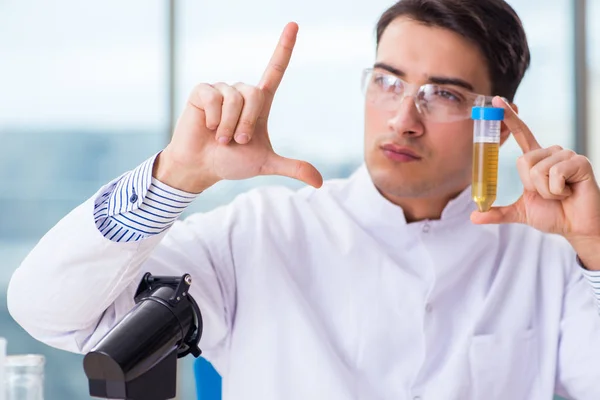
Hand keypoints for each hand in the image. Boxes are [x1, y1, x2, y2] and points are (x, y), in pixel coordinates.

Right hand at [154, 22, 322, 192]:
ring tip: (220, 138)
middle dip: (247, 122)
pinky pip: (212, 97)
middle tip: (236, 140)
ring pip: (233, 97)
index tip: (294, 24)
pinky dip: (212, 118)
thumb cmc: (232, 162)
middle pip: (254, 93)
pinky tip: (206, 126)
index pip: (275, 69)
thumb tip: (320, 183)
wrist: (203, 167)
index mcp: (259, 103)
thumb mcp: (266, 164)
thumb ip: (292, 168)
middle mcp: (242, 92)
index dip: (284, 48)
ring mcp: (221, 90)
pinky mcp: (201, 91)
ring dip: (228, 124)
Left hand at [470, 97, 599, 242]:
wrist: (576, 226)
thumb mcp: (520, 212)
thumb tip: (473, 217)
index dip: (509, 117)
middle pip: (523, 161)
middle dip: (530, 185)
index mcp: (536, 159)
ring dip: (544, 191)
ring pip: (537, 170)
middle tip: (547, 194)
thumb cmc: (553, 215)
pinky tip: (569, 193)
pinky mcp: (580, 162)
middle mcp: (550, 152)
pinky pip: (554, 174)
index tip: (497, 100)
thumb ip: (498, 213)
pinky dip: (556, 191)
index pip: (521, 133)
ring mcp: (566, 155)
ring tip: (560, 194)